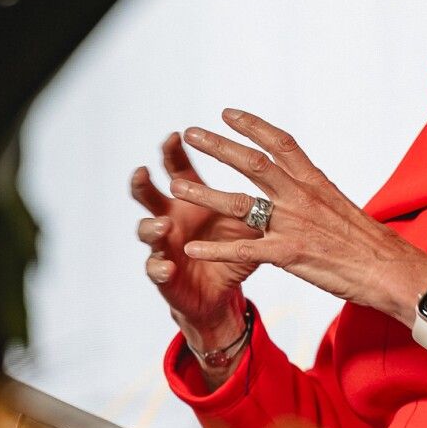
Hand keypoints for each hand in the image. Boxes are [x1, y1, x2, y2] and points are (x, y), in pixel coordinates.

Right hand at [131, 131, 259, 338]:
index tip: (176, 135)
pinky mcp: (163, 274)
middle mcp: (170, 217)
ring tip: (164, 225)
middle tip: (143, 171)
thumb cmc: (232, 250)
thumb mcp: (249, 225)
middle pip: (148, 194)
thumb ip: (259, 204)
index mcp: (190, 200)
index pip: (177, 169)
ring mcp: (163, 245)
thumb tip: (284, 180)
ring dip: (152, 226)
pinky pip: (155, 269)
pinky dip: (160, 267)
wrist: (218, 292)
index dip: (173, 152)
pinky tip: (167, 267)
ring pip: (146, 230)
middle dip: (143, 183)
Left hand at [170, 108, 426, 327]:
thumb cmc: (371, 245)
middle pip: (253, 163)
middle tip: (191, 133)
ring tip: (176, 187)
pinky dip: (215, 248)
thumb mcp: (341, 209)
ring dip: (204, 194)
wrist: (392, 270)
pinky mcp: (291, 254)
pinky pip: (244, 249)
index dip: (252, 125)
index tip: (227, 113)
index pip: (280, 144)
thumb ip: (314, 198)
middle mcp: (302, 197)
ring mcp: (295, 224)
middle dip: (218, 146)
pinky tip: (191, 247)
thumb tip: (301, 191)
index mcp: (316, 182)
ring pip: (240, 203)